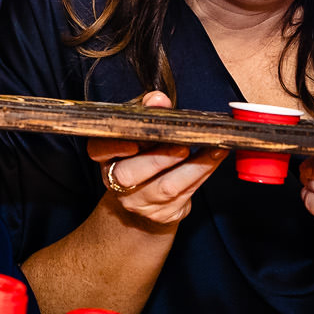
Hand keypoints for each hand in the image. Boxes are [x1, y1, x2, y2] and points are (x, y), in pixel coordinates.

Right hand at [89, 91, 227, 230]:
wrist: (145, 199)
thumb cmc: (143, 155)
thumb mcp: (141, 132)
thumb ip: (148, 112)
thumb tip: (158, 99)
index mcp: (106, 157)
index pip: (98, 150)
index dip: (113, 147)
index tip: (134, 142)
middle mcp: (116, 182)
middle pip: (130, 174)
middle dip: (160, 158)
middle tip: (183, 145)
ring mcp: (138, 202)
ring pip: (165, 187)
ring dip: (193, 167)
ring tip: (212, 149)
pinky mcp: (162, 214)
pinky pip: (185, 195)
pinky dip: (203, 174)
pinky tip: (215, 159)